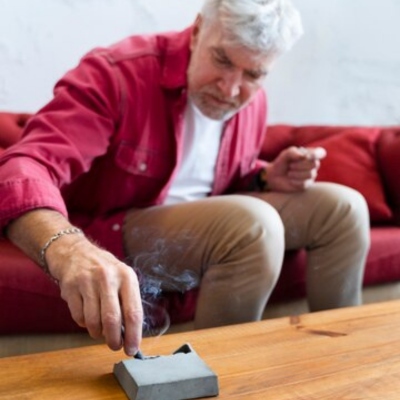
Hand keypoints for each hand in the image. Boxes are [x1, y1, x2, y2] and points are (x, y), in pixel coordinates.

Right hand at [47, 234, 142, 355]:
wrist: (76, 253)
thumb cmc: (105, 272)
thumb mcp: (123, 279)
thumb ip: (128, 303)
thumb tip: (131, 335)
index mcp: (127, 276)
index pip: (133, 312)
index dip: (133, 335)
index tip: (132, 349)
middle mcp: (108, 277)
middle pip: (112, 320)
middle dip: (114, 339)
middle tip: (115, 345)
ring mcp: (87, 282)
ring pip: (93, 322)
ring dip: (97, 332)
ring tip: (100, 329)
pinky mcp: (70, 287)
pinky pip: (79, 317)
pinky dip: (84, 323)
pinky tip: (87, 314)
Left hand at [266, 146, 326, 191]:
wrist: (274, 176)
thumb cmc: (281, 163)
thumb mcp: (285, 154)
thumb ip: (293, 152)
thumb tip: (303, 156)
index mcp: (309, 155)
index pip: (321, 153)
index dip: (316, 154)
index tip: (307, 156)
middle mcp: (313, 165)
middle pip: (315, 164)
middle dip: (300, 165)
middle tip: (290, 165)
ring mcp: (311, 175)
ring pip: (310, 174)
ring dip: (297, 173)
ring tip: (289, 173)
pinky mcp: (307, 185)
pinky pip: (305, 183)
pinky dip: (295, 181)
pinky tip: (290, 180)